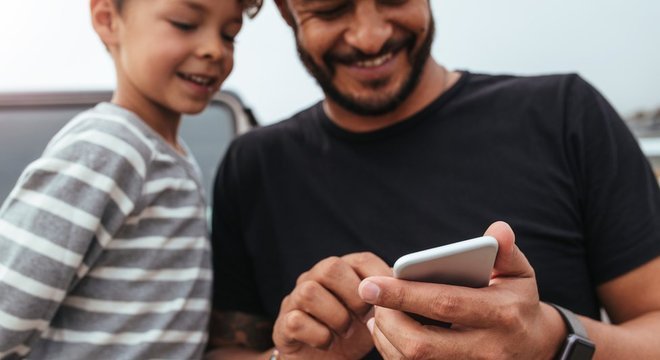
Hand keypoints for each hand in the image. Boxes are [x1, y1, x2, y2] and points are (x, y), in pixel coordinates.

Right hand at [273, 252, 391, 359]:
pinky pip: (296, 321)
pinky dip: (318, 335)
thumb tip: (410, 286)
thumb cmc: (351, 333)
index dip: (378, 280)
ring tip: (346, 331)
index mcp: (341, 271)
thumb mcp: (373, 316)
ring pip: (309, 291)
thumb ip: (387, 299)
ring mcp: (295, 300)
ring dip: (335, 316)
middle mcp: (314, 278)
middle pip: (330, 267)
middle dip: (354, 295)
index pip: (361, 259)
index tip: (388, 303)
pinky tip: (328, 342)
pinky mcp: (283, 324)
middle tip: (364, 316)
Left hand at [358, 221, 564, 358]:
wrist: (537, 348)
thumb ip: (506, 252)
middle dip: (387, 320)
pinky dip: (393, 353)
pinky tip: (387, 332)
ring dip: (385, 338)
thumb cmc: (518, 302)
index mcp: (501, 315)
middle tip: (370, 295)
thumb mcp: (519, 274)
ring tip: (377, 312)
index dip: (404, 294)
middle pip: (420, 345)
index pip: (445, 304)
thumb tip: (498, 230)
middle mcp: (485, 350)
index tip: (370, 283)